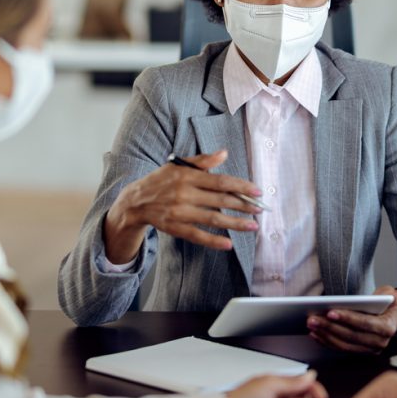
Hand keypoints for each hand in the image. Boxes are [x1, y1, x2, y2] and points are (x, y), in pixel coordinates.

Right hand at [104, 149, 262, 262]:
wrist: (136, 201)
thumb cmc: (162, 181)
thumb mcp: (179, 165)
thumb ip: (203, 161)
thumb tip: (224, 153)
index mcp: (188, 177)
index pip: (220, 181)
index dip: (240, 186)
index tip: (257, 191)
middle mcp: (185, 194)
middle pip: (220, 200)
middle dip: (243, 205)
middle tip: (260, 209)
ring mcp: (180, 212)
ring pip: (212, 219)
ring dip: (235, 223)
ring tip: (252, 226)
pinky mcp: (176, 228)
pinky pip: (197, 235)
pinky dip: (213, 241)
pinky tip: (228, 244)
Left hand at [307, 286, 396, 352]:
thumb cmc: (390, 301)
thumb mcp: (389, 292)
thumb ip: (380, 295)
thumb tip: (363, 300)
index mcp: (388, 327)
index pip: (364, 324)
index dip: (347, 318)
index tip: (330, 312)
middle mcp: (380, 342)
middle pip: (351, 336)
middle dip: (329, 327)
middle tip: (313, 318)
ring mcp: (371, 350)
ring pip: (344, 345)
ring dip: (325, 335)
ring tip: (311, 325)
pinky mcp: (362, 352)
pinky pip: (342, 348)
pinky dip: (328, 342)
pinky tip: (316, 334)